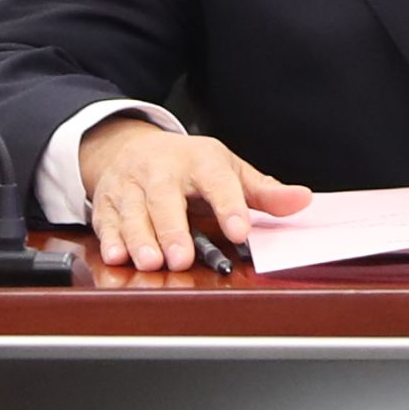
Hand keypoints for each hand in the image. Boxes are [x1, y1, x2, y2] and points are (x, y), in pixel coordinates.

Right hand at [79, 118, 311, 271]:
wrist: (131, 146)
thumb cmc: (189, 166)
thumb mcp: (228, 170)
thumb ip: (263, 192)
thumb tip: (302, 200)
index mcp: (200, 161)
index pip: (217, 180)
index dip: (229, 205)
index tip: (240, 230)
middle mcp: (162, 170)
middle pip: (165, 197)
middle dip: (172, 228)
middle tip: (181, 258)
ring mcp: (131, 185)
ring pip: (132, 211)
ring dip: (140, 238)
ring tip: (152, 262)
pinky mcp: (106, 201)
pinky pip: (106, 220)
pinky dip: (110, 238)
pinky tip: (117, 255)